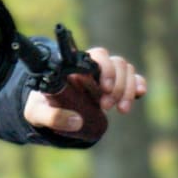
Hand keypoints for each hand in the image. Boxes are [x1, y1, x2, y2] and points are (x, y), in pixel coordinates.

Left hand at [23, 47, 146, 134]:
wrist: (49, 110)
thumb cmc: (41, 106)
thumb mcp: (37, 113)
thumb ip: (51, 117)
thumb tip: (77, 121)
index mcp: (74, 68)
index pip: (97, 56)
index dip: (105, 69)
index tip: (104, 88)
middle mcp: (92, 68)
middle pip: (115, 62)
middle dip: (116, 85)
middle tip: (106, 106)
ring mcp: (106, 76)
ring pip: (126, 70)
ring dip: (127, 89)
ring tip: (120, 110)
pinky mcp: (116, 86)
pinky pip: (134, 78)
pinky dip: (139, 85)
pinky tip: (140, 95)